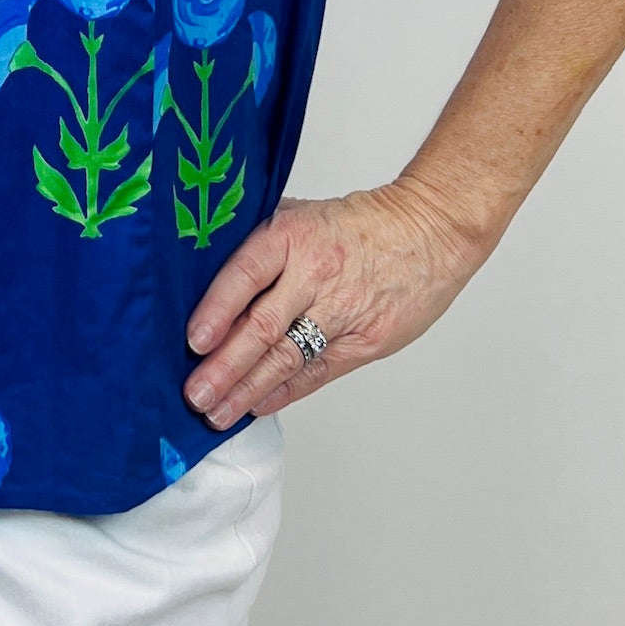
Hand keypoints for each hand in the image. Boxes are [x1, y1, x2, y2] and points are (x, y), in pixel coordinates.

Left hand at [183, 176, 486, 427]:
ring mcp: (341, 311)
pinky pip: (317, 372)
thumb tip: (205, 274)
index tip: (193, 340)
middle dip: (224, 367)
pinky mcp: (364, 341)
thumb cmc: (360, 222)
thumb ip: (261, 243)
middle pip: (262, 327)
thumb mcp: (304, 214)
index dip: (216, 309)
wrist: (431, 229)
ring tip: (217, 411)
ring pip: (286, 358)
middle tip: (195, 394)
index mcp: (293, 236)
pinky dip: (285, 391)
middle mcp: (314, 274)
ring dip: (248, 389)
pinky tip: (258, 405)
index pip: (245, 275)